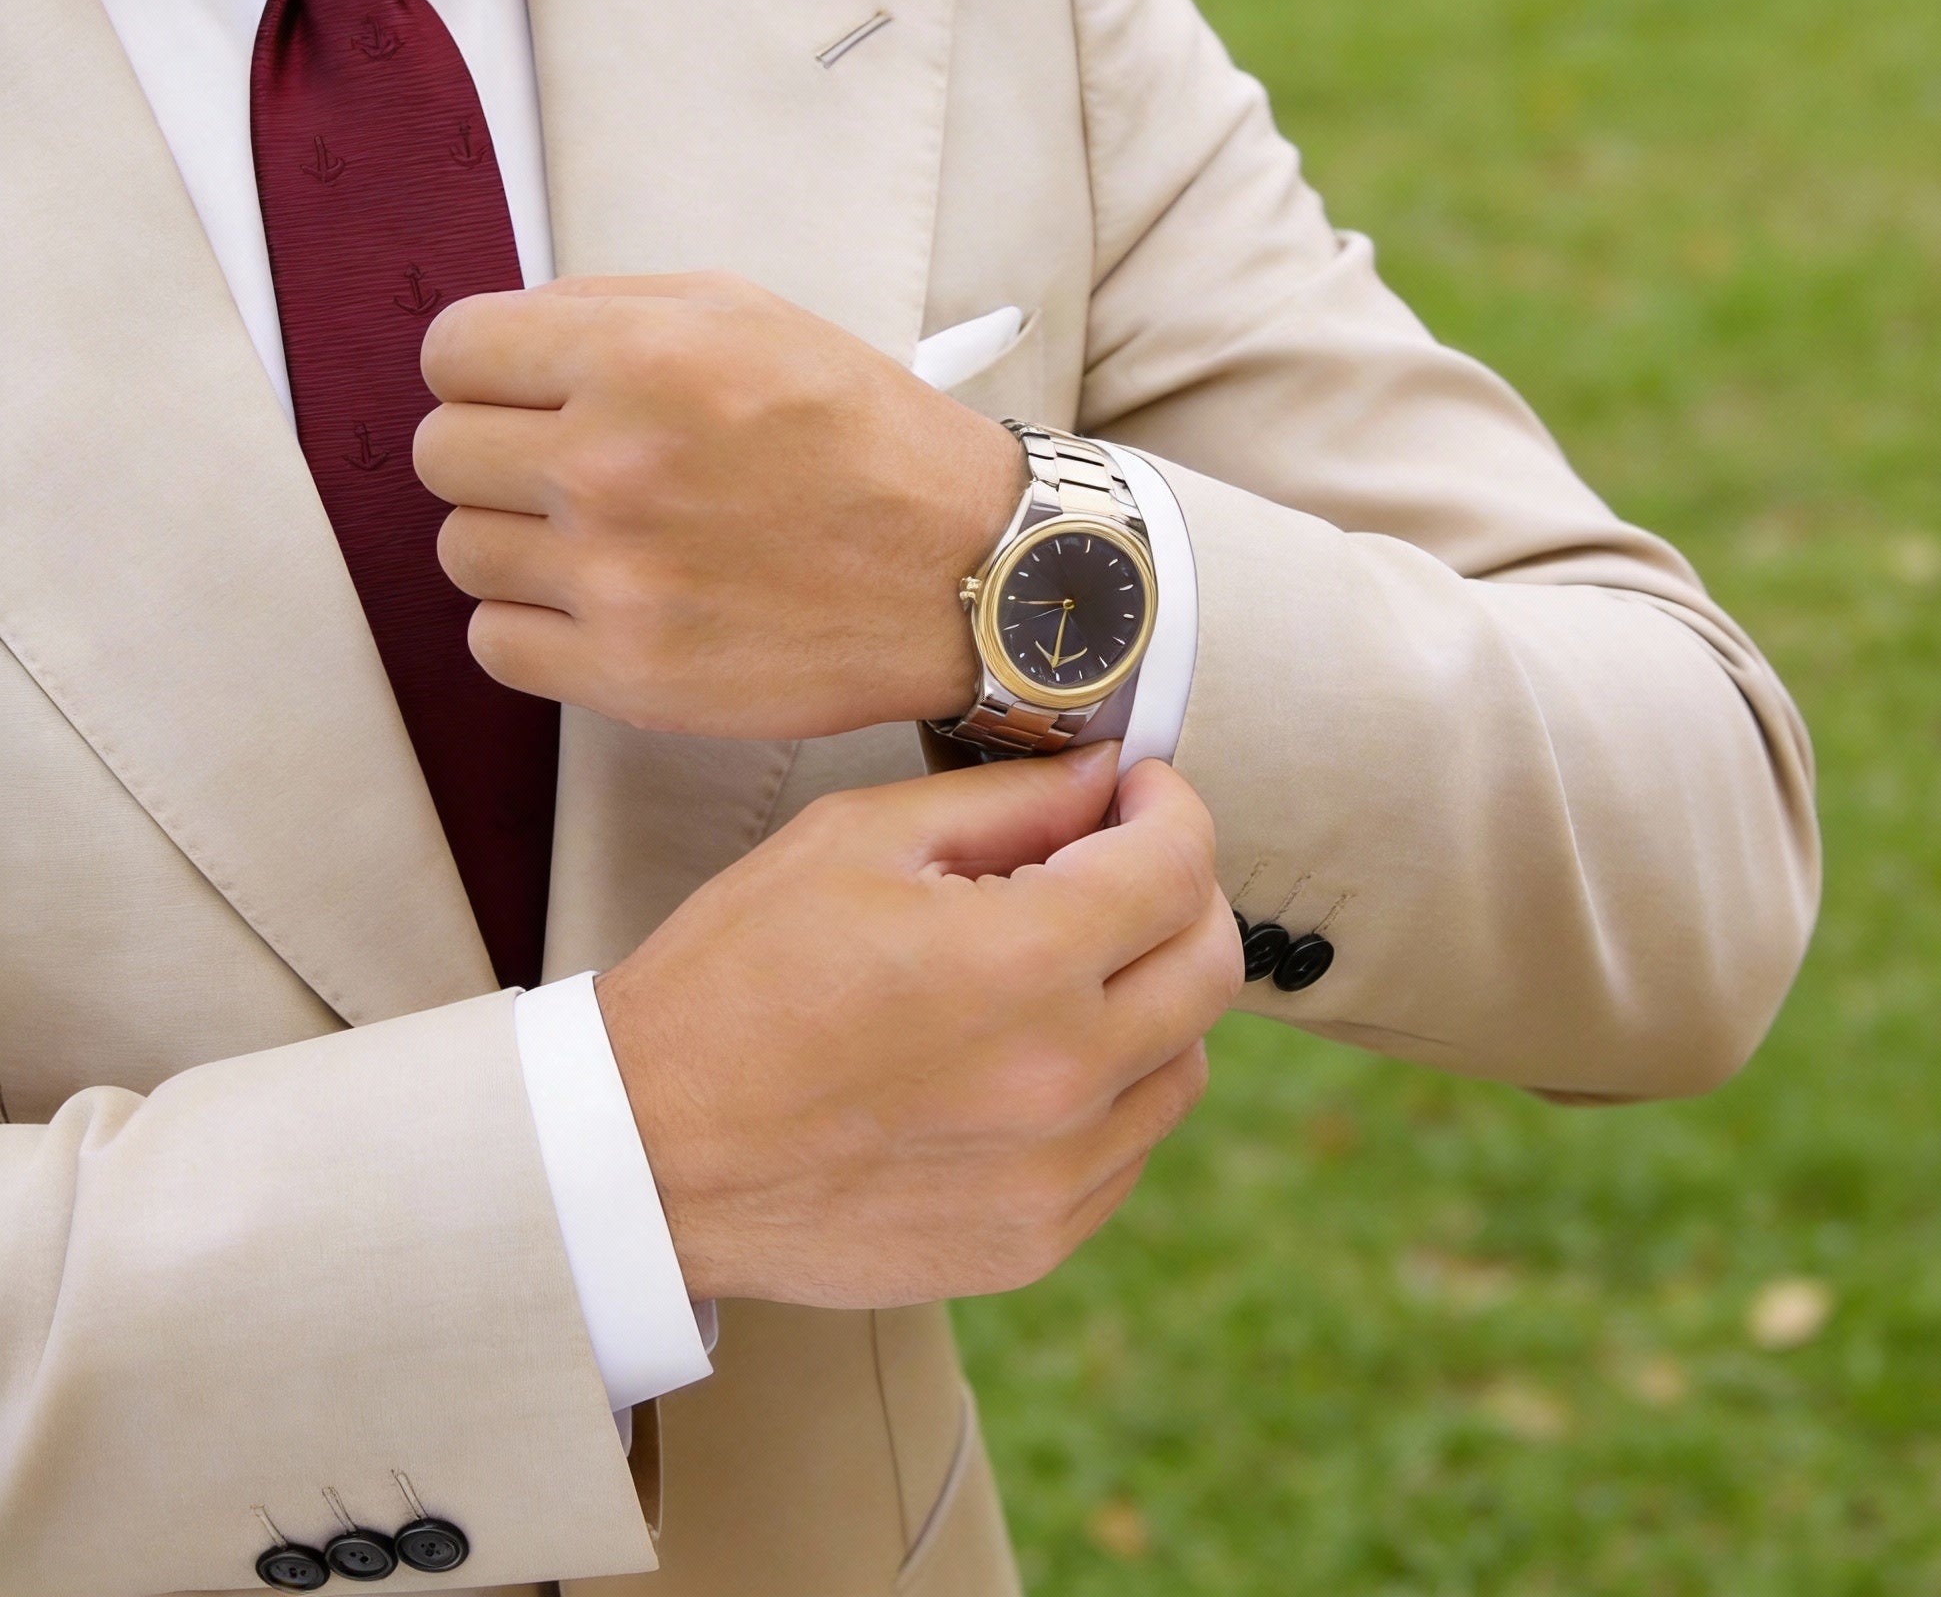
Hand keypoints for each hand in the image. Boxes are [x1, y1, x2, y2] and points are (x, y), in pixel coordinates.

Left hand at [412, 273, 1023, 736]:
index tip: (523, 392)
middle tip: (574, 470)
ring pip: (460, 552)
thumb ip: (614, 309)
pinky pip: (494, 644)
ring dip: (518, 542)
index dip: (485, 368)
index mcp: (641, 360)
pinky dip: (535, 625)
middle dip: (496, 452)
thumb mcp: (755, 316)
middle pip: (440, 454)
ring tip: (607, 541)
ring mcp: (615, 580)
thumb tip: (503, 337)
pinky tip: (608, 603)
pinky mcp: (629, 674)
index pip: (451, 352)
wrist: (969, 573)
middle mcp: (611, 467)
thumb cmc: (868, 438)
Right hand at [596, 746, 1243, 1306]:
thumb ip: (1007, 802)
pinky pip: (1129, 1147)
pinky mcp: (1031, 1244)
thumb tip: (1106, 778)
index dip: (1174, 807)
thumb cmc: (735, 977)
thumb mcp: (857, 842)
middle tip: (1121, 863)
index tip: (1140, 792)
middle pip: (1213, 965)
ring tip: (1065, 965)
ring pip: (1186, 1062)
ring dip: (1152, 995)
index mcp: (1023, 964)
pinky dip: (1111, 1088)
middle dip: (1183, 891)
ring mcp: (1054, 1178)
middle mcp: (1063, 1082)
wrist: (646, 1152)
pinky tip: (1028, 1056)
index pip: (1179, 867)